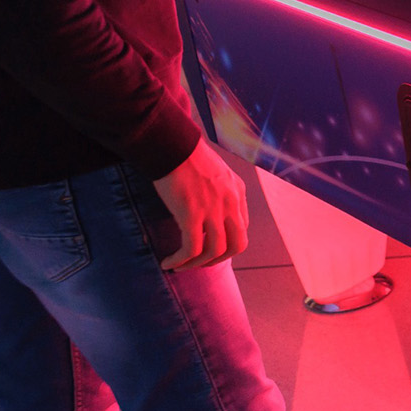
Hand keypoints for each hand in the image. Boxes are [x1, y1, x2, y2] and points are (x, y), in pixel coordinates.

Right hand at [151, 139, 249, 269]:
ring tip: (180, 265)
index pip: (242, 227)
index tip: (208, 247)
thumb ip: (218, 191)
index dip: (226, 243)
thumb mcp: (215, 173)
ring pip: (214, 251)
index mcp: (237, 192)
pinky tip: (168, 263)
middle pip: (238, 245)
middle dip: (219, 259)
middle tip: (200, 262)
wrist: (173, 145)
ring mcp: (213, 209)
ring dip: (196, 264)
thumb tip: (207, 209)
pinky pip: (191, 249)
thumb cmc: (187, 157)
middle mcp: (231, 202)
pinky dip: (180, 260)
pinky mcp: (192, 214)